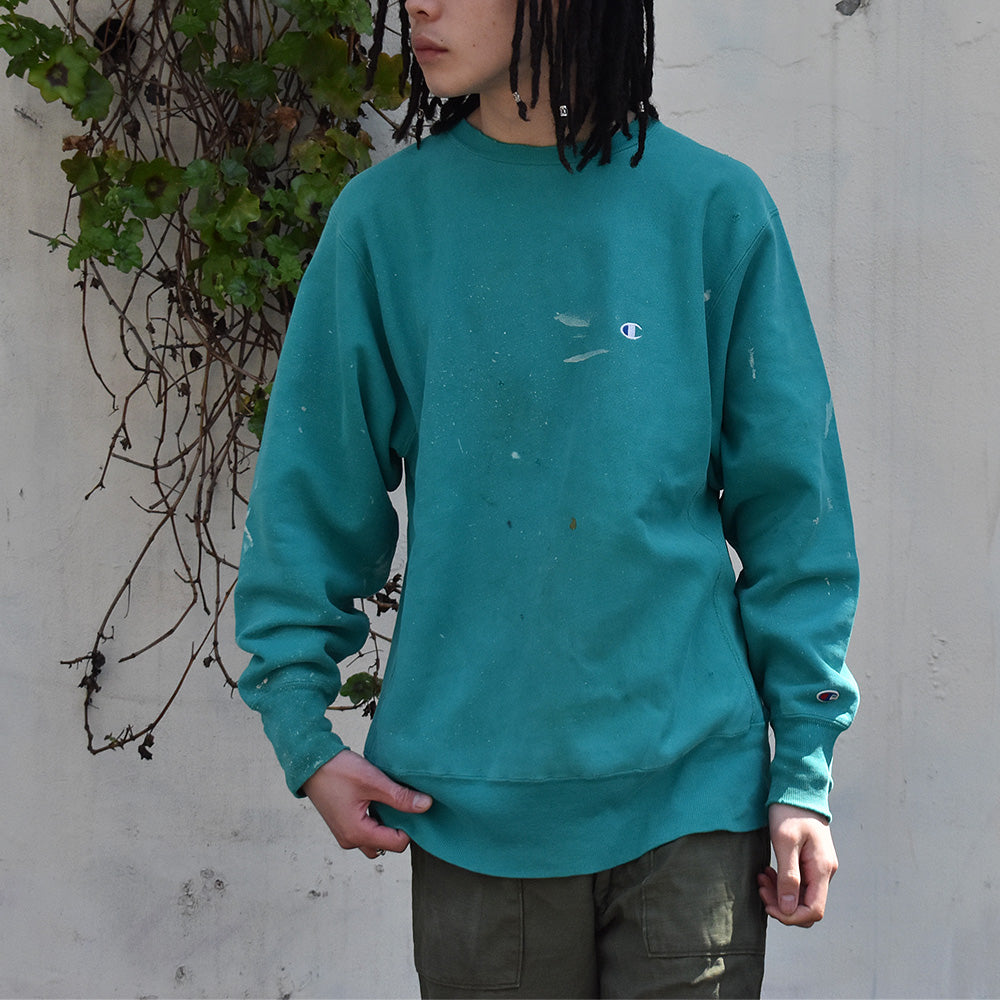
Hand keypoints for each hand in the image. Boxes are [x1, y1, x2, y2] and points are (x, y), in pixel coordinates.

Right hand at [302, 750, 432, 859]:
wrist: (311, 763)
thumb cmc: (338, 771)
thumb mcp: (373, 781)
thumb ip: (400, 797)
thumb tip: (426, 805)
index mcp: (358, 833)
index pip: (398, 844)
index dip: (411, 826)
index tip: (412, 805)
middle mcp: (350, 840)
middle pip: (387, 845)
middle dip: (398, 827)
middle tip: (400, 802)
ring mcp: (345, 834)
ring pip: (376, 839)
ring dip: (386, 824)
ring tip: (387, 800)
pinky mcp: (343, 825)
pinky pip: (366, 831)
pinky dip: (376, 820)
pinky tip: (377, 799)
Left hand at [758, 803, 837, 927]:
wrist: (798, 788)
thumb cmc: (790, 810)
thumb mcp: (784, 841)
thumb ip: (788, 876)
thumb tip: (788, 909)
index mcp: (822, 869)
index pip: (814, 911)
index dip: (791, 916)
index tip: (768, 904)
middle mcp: (825, 872)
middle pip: (807, 906)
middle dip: (782, 904)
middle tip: (760, 887)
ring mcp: (819, 867)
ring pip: (801, 895)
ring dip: (780, 893)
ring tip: (761, 877)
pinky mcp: (811, 861)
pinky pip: (799, 883)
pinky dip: (783, 882)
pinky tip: (768, 872)